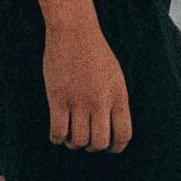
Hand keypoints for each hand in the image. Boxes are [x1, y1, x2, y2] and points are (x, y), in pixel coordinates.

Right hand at [43, 24, 130, 151]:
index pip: (124, 135)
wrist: (74, 31)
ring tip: (71, 136)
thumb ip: (115, 101)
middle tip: (87, 140)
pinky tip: (58, 134)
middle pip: (99, 143)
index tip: (109, 148)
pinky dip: (57, 138)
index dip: (116, 147)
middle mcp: (100, 102)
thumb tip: (110, 128)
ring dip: (74, 143)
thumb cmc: (95, 53)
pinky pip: (58, 132)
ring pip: (78, 141)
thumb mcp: (115, 76)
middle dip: (93, 147)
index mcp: (118, 96)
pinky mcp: (58, 98)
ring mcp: (79, 101)